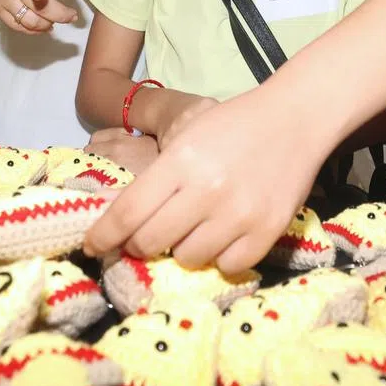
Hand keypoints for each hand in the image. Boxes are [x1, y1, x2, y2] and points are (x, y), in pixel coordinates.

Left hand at [85, 90, 324, 272]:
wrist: (294, 119)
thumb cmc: (232, 125)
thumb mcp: (185, 138)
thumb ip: (155, 177)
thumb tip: (119, 217)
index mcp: (179, 161)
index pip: (128, 212)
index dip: (103, 235)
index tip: (91, 247)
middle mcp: (205, 191)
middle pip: (150, 241)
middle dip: (139, 244)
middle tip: (146, 236)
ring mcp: (238, 214)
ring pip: (186, 258)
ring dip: (181, 248)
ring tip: (194, 227)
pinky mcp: (267, 231)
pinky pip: (226, 265)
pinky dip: (219, 256)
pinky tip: (224, 235)